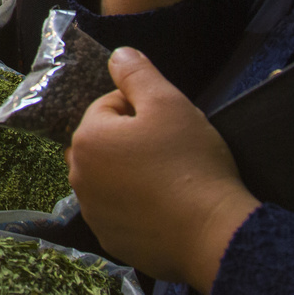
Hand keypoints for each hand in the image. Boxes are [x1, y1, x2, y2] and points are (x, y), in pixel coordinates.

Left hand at [70, 48, 259, 290]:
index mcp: (87, 140)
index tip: (169, 125)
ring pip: (110, 177)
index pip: (109, 106)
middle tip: (170, 151)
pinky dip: (136, 205)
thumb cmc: (190, 163)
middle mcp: (79, 177)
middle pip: (104, 142)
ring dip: (131, 172)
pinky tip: (165, 207)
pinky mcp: (111, 240)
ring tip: (169, 179)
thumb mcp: (168, 103)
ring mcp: (93, 213)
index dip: (142, 109)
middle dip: (130, 140)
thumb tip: (117, 54)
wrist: (214, 233)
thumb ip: (136, 74)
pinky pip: (119, 210)